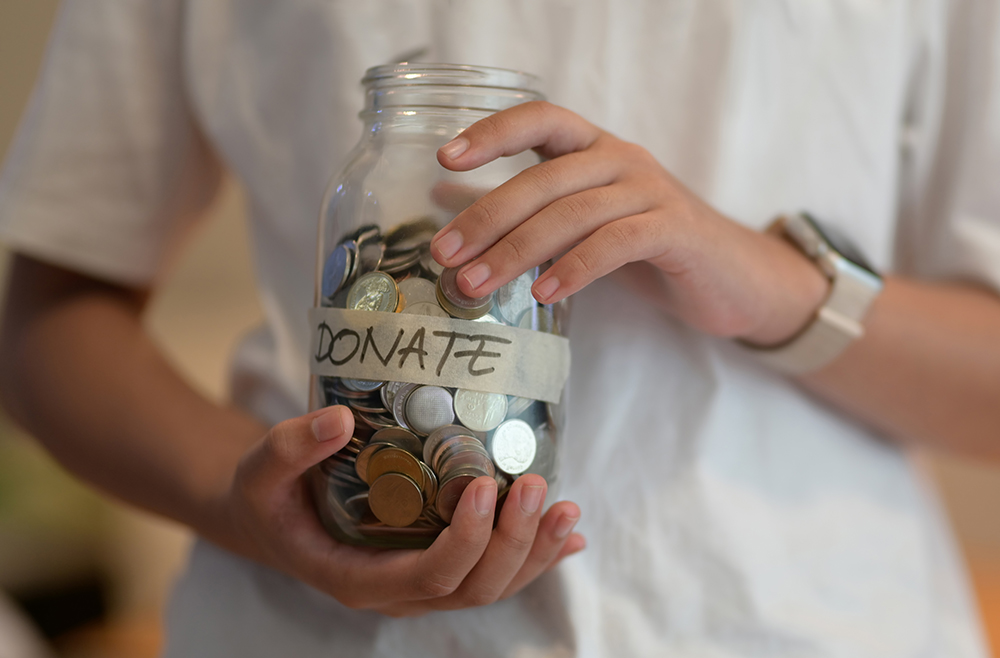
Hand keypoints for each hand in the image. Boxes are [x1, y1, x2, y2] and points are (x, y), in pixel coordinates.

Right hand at [220, 405, 583, 616]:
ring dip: (535, 552)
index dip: (466, 541)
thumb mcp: (261, 471)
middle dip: (515, 543)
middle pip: (474, 587)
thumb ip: (292, 447)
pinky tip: (568, 536)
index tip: (485, 486)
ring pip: (492, 586)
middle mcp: (398, 592)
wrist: (274, 518)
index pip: (429, 576)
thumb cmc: (269, 497)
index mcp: (357, 578)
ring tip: (567, 509)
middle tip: (536, 485)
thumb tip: (341, 418)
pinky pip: (494, 571)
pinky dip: (535, 556)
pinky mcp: (439, 565)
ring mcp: (423, 584)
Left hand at [431, 101, 828, 345]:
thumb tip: (445, 196)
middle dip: (488, 216)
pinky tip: (544, 294)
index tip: (446, 157)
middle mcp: (621, 159)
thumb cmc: (647, 247)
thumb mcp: (579, 222)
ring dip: (518, 251)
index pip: (540, 118)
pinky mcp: (675, 230)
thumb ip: (521, 209)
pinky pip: (616, 242)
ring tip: (477, 286)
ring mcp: (651, 191)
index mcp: (594, 149)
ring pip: (573, 212)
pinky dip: (575, 268)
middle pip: (544, 177)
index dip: (493, 132)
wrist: (730, 277)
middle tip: (446, 254)